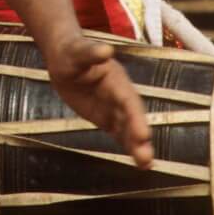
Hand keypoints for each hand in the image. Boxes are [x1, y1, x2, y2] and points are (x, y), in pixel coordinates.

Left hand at [45, 34, 153, 167]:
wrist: (66, 57)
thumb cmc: (72, 51)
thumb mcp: (77, 52)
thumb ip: (91, 52)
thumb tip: (106, 49)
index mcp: (116, 80)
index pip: (128, 101)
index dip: (136, 117)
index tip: (143, 134)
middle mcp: (120, 95)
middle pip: (132, 118)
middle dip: (139, 137)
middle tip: (147, 159)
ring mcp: (114, 108)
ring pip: (128, 129)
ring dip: (137, 146)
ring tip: (146, 165)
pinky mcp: (107, 117)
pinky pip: (120, 133)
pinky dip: (129, 146)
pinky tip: (139, 162)